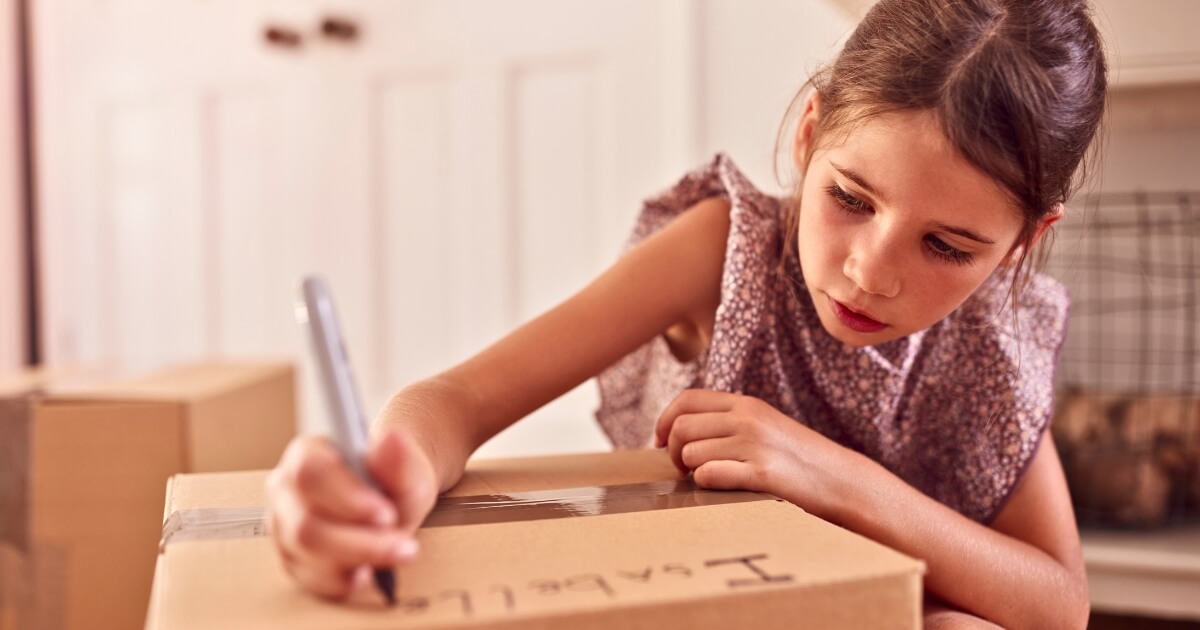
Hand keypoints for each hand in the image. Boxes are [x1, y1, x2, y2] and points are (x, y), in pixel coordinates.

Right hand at [265, 426, 437, 599]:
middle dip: (358, 541)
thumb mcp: (407, 469)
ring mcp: (284, 525)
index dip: (347, 498)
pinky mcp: (291, 557)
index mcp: (307, 454)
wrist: (391, 501)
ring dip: (355, 560)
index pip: (311, 474)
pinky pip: (307, 578)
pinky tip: (369, 572)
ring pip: (305, 552)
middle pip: (305, 523)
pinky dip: (341, 580)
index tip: (385, 514)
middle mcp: (287, 489)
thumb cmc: (392, 481)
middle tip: (402, 545)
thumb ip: (399, 458)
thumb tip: (392, 438)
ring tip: (395, 554)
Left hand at [653, 389, 856, 519]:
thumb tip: (681, 431)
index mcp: (746, 404)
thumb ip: (729, 421)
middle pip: (681, 427)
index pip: (687, 399)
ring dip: (690, 471)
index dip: (664, 420)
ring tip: (705, 478)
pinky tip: (719, 486)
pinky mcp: (762, 473)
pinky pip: (709, 475)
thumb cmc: (797, 459)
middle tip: (681, 468)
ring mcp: (754, 445)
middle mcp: (748, 419)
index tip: (658, 441)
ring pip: (690, 453)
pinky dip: (705, 483)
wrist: (840, 480)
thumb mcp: (764, 425)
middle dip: (671, 451)